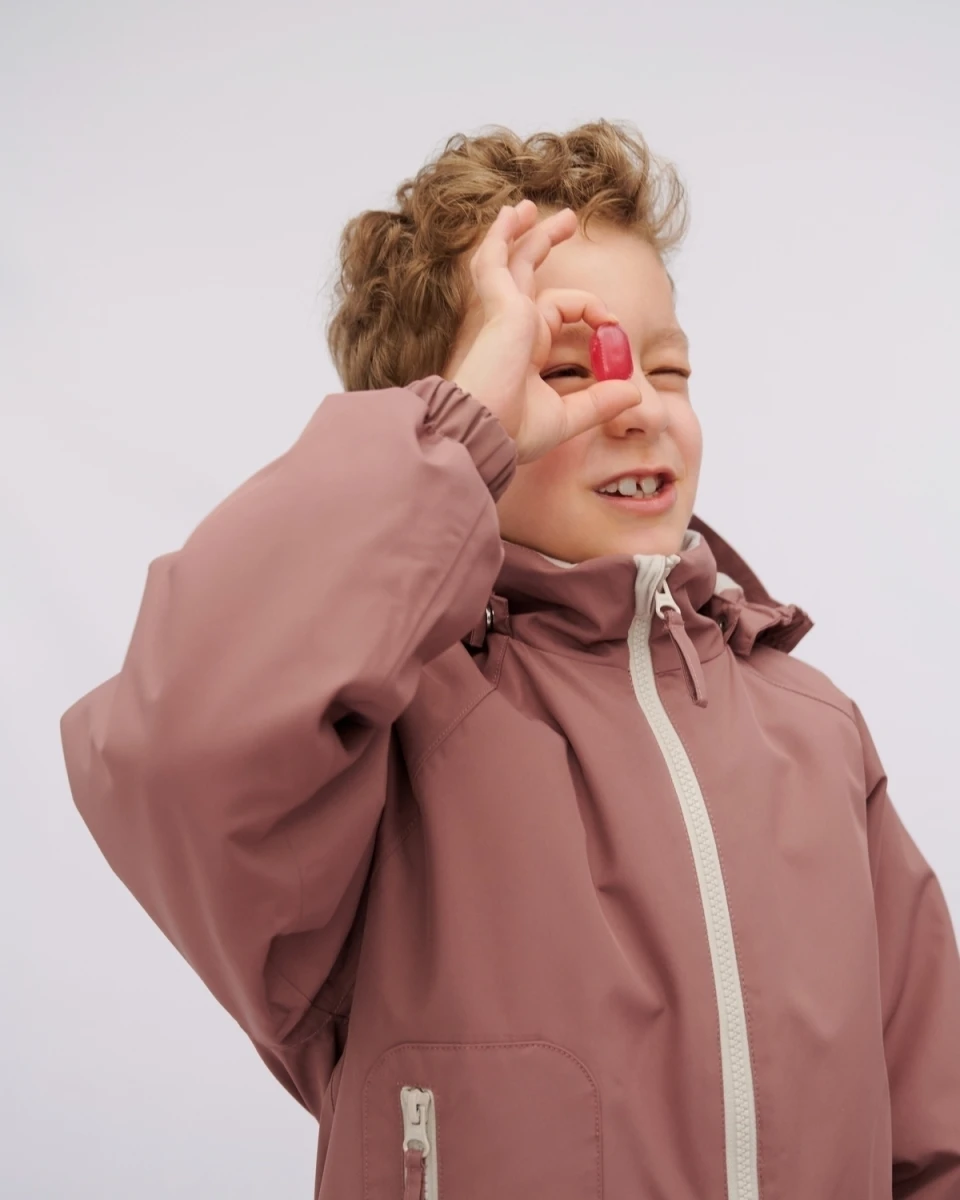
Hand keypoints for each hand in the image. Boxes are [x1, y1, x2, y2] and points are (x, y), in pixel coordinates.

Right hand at [449, 200, 642, 463]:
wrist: (483, 435)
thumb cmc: (511, 435)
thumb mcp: (566, 418)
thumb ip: (599, 402)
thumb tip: (634, 391)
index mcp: (524, 352)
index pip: (557, 314)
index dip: (592, 313)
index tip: (613, 327)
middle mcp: (511, 330)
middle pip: (526, 275)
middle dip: (544, 243)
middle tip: (567, 221)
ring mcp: (503, 317)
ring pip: (510, 262)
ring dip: (521, 232)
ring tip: (529, 207)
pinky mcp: (501, 309)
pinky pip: (495, 263)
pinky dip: (501, 239)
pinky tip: (512, 217)